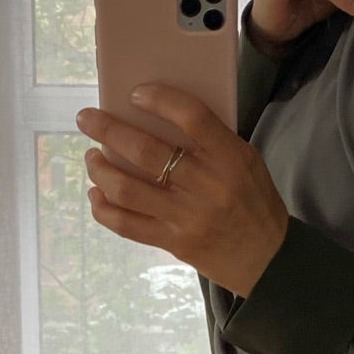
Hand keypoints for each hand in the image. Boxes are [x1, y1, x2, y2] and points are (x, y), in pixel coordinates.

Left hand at [76, 85, 289, 298]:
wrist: (267, 260)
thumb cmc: (254, 201)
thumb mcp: (247, 162)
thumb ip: (212, 141)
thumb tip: (159, 115)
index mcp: (230, 158)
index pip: (192, 117)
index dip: (160, 100)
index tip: (135, 93)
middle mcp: (206, 186)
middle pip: (146, 151)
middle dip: (108, 130)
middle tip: (86, 118)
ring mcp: (186, 217)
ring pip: (127, 188)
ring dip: (99, 168)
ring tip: (92, 157)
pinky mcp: (173, 242)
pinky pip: (127, 225)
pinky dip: (104, 208)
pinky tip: (96, 194)